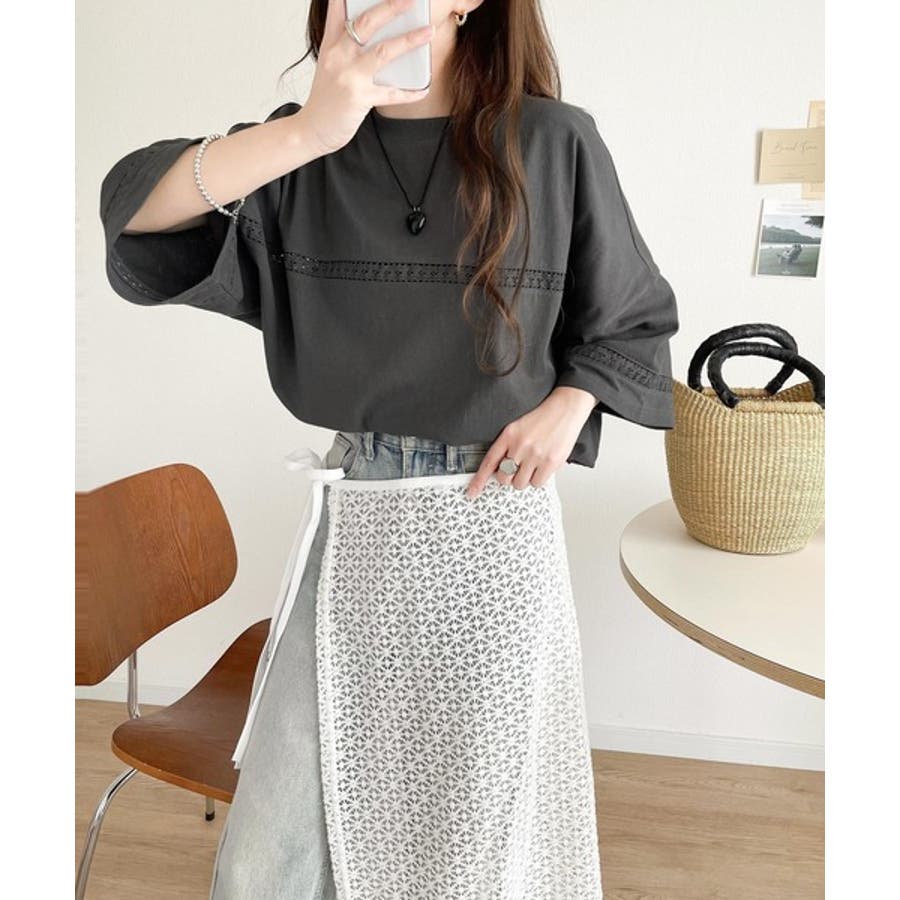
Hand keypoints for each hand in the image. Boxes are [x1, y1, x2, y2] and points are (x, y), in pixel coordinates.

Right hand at [300, 0, 434, 154]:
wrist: (311, 130)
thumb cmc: (325, 99)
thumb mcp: (329, 66)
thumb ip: (346, 47)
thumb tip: (377, 37)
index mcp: (330, 45)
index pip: (338, 9)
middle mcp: (338, 55)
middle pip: (366, 23)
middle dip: (391, 7)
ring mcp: (349, 76)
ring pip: (383, 52)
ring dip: (409, 40)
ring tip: (429, 31)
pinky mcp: (359, 98)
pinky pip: (391, 93)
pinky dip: (410, 92)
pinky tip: (424, 88)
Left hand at [465, 386, 596, 498]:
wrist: (566, 408)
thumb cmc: (543, 418)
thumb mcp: (519, 427)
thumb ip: (509, 446)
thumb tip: (502, 470)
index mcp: (509, 435)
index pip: (489, 462)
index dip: (479, 480)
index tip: (472, 492)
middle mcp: (520, 445)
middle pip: (504, 478)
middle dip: (509, 477)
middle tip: (517, 469)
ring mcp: (535, 455)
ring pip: (520, 483)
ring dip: (525, 478)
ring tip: (533, 465)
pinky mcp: (550, 462)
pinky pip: (537, 483)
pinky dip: (539, 479)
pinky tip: (543, 466)